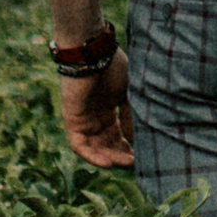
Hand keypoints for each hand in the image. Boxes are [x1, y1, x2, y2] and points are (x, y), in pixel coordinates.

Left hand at [55, 49, 133, 167]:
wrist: (92, 53)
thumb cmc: (112, 66)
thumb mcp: (128, 92)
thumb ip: (131, 114)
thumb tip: (136, 138)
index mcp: (108, 107)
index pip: (118, 134)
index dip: (129, 146)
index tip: (143, 155)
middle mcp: (95, 116)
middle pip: (107, 143)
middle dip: (122, 155)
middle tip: (136, 163)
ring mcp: (83, 119)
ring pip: (95, 147)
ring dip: (110, 157)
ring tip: (126, 164)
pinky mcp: (72, 121)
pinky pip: (80, 145)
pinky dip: (92, 156)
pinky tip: (108, 163)